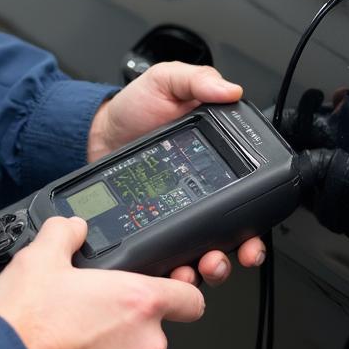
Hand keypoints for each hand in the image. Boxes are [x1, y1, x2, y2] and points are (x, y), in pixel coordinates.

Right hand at [0, 216, 204, 348]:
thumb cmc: (22, 326)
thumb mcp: (38, 258)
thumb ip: (65, 234)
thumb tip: (72, 228)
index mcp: (139, 302)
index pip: (190, 298)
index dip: (179, 294)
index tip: (168, 297)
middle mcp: (146, 344)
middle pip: (153, 332)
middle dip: (125, 328)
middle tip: (88, 323)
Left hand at [86, 61, 265, 285]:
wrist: (93, 132)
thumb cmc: (132, 108)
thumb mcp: (167, 82)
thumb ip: (197, 80)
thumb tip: (231, 90)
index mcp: (216, 161)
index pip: (247, 196)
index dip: (256, 221)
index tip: (253, 236)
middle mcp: (202, 192)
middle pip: (233, 234)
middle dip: (238, 253)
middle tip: (228, 257)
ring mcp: (177, 214)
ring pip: (203, 252)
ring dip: (208, 267)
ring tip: (200, 266)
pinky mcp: (151, 228)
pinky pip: (167, 256)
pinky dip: (172, 269)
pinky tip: (170, 269)